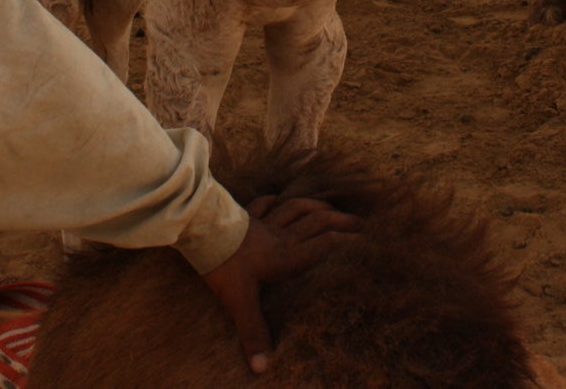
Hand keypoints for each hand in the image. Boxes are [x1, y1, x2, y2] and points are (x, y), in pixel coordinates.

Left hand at [198, 194, 361, 374]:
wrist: (201, 234)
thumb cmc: (224, 267)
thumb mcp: (240, 304)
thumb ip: (254, 332)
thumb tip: (262, 368)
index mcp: (284, 257)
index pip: (321, 247)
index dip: (344, 242)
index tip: (365, 240)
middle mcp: (279, 237)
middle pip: (315, 223)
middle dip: (340, 221)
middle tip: (361, 222)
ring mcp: (262, 224)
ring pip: (295, 209)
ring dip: (315, 205)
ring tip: (331, 207)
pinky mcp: (245, 216)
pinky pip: (263, 203)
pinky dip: (273, 199)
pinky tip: (278, 197)